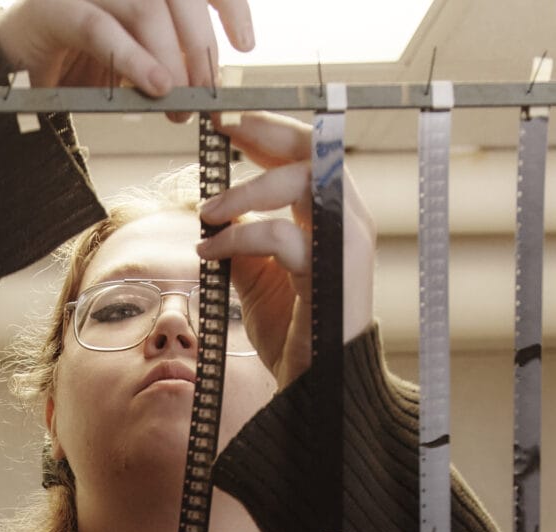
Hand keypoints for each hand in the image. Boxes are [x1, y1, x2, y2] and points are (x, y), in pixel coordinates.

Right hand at [0, 0, 253, 99]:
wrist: (7, 63)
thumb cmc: (75, 58)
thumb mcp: (132, 53)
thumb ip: (166, 53)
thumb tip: (210, 78)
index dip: (228, 5)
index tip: (245, 43)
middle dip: (200, 45)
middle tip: (207, 92)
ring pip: (145, 8)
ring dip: (170, 58)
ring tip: (179, 99)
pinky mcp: (56, 7)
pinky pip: (101, 31)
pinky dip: (133, 60)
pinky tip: (155, 86)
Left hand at [199, 111, 378, 391]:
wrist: (316, 384)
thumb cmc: (294, 332)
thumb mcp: (257, 278)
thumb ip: (242, 243)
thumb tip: (214, 214)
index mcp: (332, 214)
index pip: (308, 152)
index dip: (268, 131)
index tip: (227, 123)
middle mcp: (348, 218)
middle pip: (315, 148)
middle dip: (265, 131)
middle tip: (222, 128)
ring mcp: (345, 242)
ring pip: (304, 182)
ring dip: (247, 190)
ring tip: (208, 210)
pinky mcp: (330, 272)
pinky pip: (280, 236)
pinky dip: (238, 238)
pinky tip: (209, 251)